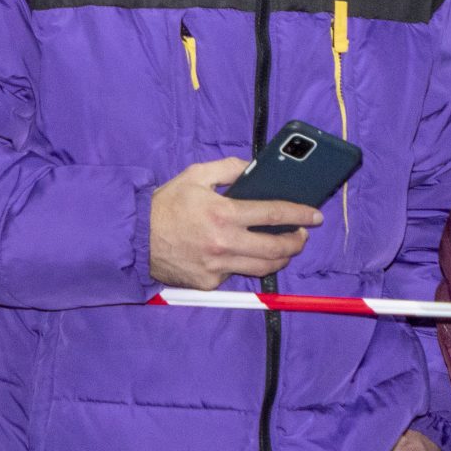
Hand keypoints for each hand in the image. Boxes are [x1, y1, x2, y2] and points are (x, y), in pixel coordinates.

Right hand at [148, 157, 320, 288]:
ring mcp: (218, 266)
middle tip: (301, 236)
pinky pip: (236, 275)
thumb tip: (253, 168)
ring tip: (283, 249)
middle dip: (296, 242)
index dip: (299, 215)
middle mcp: (224, 242)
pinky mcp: (209, 282)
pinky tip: (242, 256)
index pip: (273, 214)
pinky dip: (244, 265)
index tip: (315, 216)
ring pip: (263, 268)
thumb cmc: (165, 204)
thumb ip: (228, 168)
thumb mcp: (194, 175)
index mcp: (223, 213)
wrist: (135, 237)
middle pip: (276, 248)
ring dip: (280, 258)